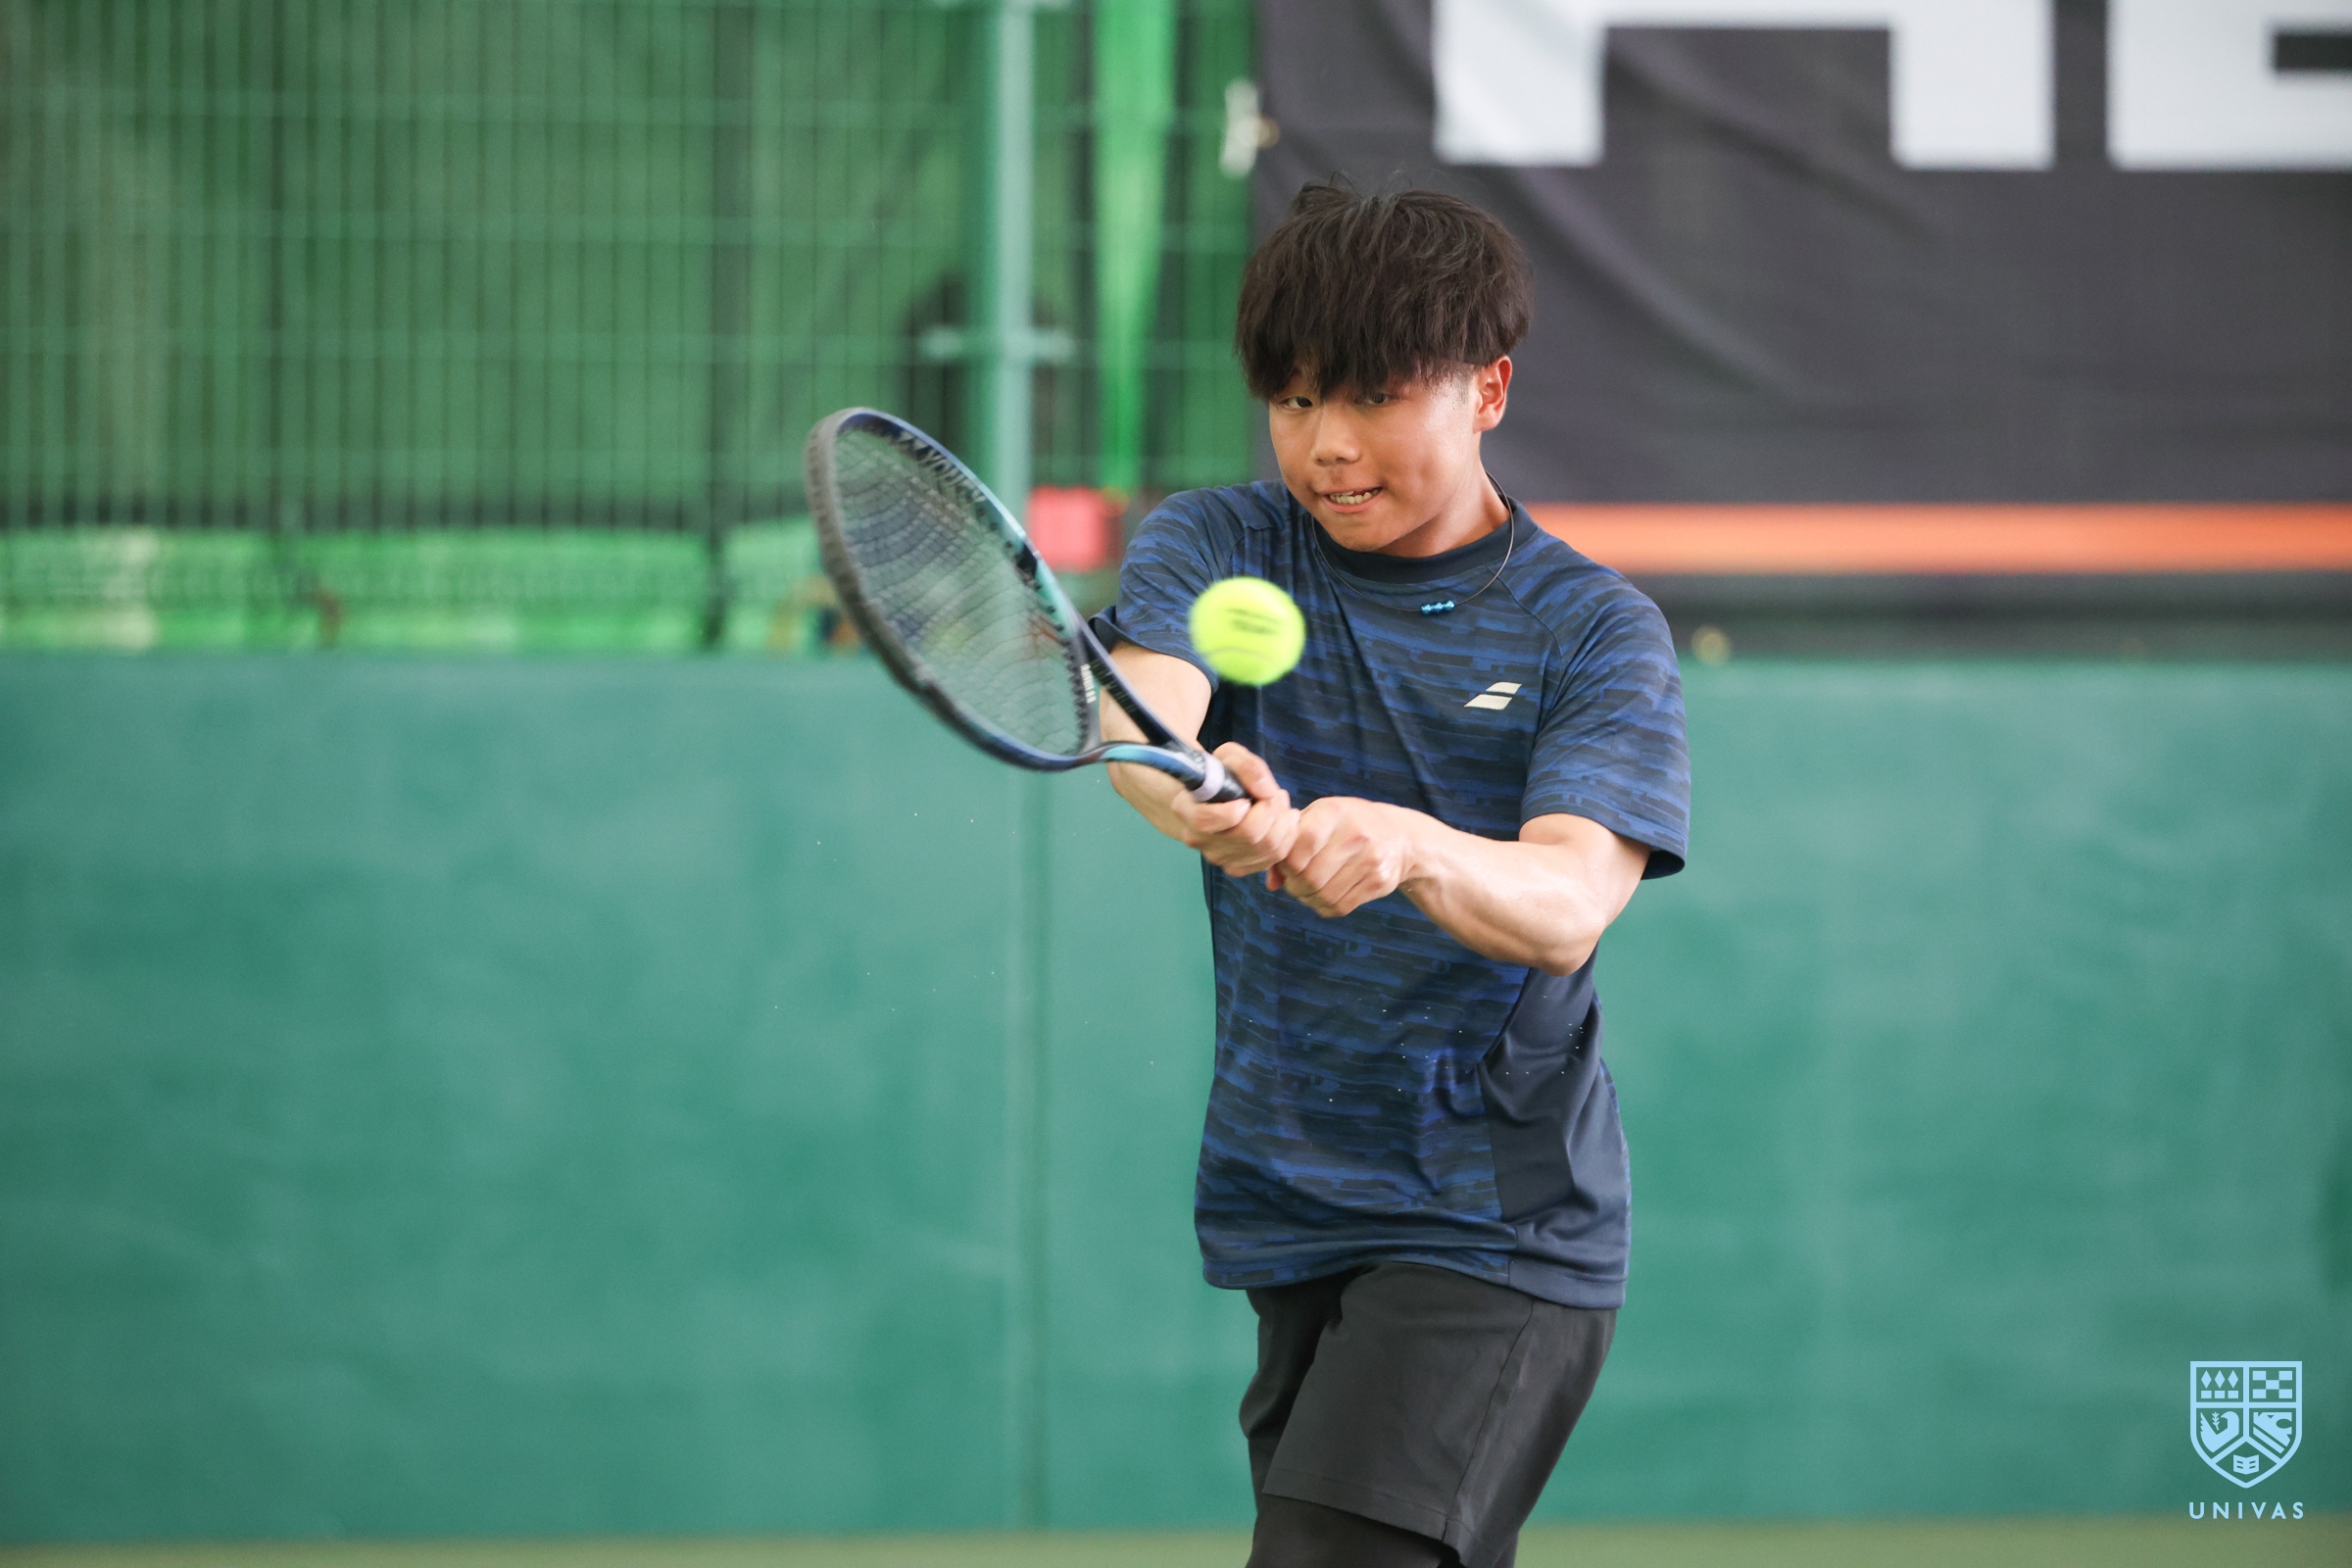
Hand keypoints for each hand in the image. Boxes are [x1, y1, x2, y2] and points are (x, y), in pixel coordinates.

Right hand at [1163, 743, 1296, 878]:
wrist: (1214, 797)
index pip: (1206, 821)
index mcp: (1186, 810)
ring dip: (1283, 823)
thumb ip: (1247, 767)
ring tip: (1281, 804)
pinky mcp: (1237, 868)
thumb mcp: (1229, 757)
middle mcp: (1199, 840)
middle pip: (1247, 836)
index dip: (1234, 811)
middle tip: (1277, 795)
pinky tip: (1283, 821)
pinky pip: (1273, 859)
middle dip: (1272, 811)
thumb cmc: (1220, 774)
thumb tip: (1267, 792)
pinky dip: (1286, 837)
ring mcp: (1218, 858)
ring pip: (1266, 849)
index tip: (1246, 799)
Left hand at [1278, 797, 1420, 916]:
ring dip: (1308, 899)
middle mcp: (1355, 835)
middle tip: (1294, 883)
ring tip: (1307, 890)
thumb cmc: (1348, 824)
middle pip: (1311, 876)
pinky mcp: (1379, 883)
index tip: (1285, 865)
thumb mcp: (1320, 818)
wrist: (1399, 836)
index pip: (1301, 844)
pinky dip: (1325, 907)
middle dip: (1294, 886)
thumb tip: (1271, 884)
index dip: (1286, 862)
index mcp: (1335, 812)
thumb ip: (1291, 842)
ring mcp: (1370, 860)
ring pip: (1324, 895)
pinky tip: (1323, 896)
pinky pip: (1341, 906)